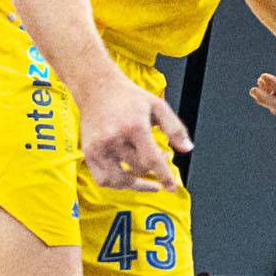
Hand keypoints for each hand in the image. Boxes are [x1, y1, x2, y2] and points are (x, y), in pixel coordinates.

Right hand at [71, 61, 188, 190]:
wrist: (97, 88)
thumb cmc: (130, 97)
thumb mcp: (158, 106)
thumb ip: (175, 128)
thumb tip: (187, 149)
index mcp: (134, 127)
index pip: (151, 160)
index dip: (164, 177)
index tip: (171, 188)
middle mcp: (114, 139)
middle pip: (138, 169)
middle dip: (153, 170)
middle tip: (160, 157)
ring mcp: (99, 147)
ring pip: (119, 180)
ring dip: (135, 184)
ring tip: (146, 178)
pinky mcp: (88, 153)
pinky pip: (102, 179)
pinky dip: (116, 184)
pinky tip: (127, 178)